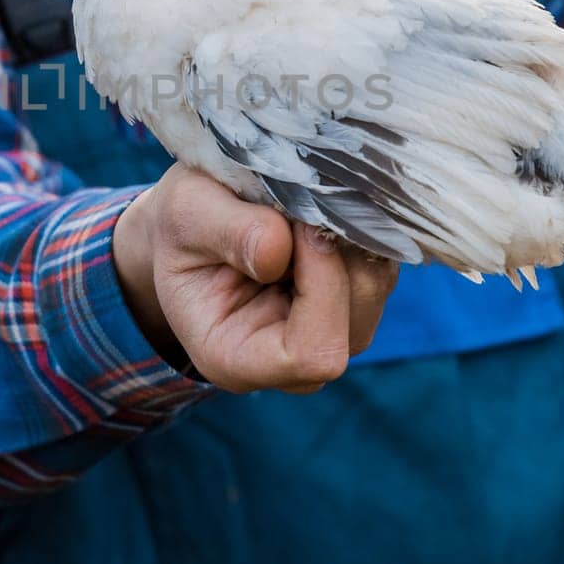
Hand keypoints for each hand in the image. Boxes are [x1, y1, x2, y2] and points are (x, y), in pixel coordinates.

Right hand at [112, 165, 400, 392]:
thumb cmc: (181, 224)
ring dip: (354, 239)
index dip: (321, 287)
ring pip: (375, 292)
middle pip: (355, 326)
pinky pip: (381, 267)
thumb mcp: (185, 214)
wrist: (191, 223)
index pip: (311, 354)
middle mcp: (289, 361)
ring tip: (308, 204)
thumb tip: (280, 249)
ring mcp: (327, 331)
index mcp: (234, 357)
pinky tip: (325, 207)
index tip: (300, 225)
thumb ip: (227, 232)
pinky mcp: (351, 300)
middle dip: (340, 257)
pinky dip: (364, 231)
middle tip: (304, 202)